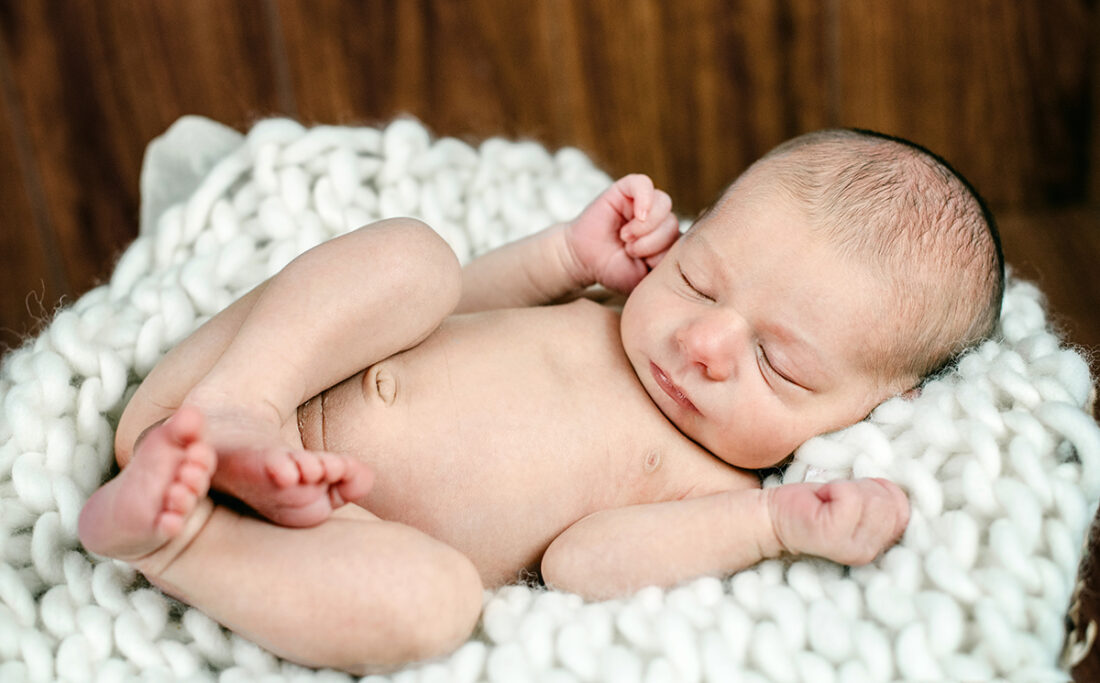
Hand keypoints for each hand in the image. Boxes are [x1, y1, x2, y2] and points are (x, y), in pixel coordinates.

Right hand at [565, 174, 679, 293]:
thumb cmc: (613, 270)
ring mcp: (643, 202)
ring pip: (663, 204)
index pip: (683, 241)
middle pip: (673, 223)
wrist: (582, 260)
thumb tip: (685, 258)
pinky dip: (643, 199)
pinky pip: (644, 184)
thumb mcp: (645, 278)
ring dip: (645, 226)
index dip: (663, 255)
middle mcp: (659, 219)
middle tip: (630, 251)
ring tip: (626, 238)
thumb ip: (666, 268)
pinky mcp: (626, 189)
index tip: (644, 266)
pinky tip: (636, 216)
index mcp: (668, 239)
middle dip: (651, 243)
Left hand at [765, 478, 909, 564]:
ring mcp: (855, 549)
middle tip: (838, 498)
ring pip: (873, 499)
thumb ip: (886, 500)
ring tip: (830, 501)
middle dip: (863, 489)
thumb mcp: (861, 501)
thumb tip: (912, 483)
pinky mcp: (833, 535)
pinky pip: (850, 498)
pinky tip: (822, 500)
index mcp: (882, 544)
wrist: (775, 516)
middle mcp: (873, 553)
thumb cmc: (818, 505)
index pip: (906, 509)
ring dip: (848, 489)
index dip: (880, 491)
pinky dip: (835, 489)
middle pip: (890, 502)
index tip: (854, 496)